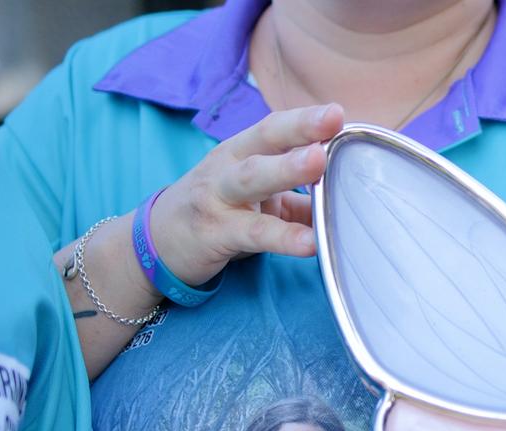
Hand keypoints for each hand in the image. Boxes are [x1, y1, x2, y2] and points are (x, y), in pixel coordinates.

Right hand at [148, 103, 343, 286]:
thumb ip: (300, 200)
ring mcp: (217, 198)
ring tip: (318, 162)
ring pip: (252, 178)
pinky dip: (283, 237)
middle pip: (263, 140)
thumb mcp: (257, 199)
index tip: (338, 113)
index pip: (274, 127)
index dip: (305, 118)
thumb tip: (347, 202)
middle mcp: (227, 166)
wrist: (157, 243)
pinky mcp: (214, 233)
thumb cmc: (218, 212)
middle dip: (299, 127)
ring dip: (286, 168)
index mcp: (241, 152)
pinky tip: (310, 243)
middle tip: (333, 119)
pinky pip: (253, 234)